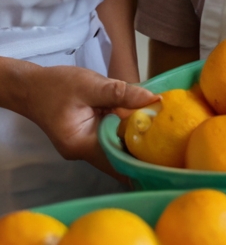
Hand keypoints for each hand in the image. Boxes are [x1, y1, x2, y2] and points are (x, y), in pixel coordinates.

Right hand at [18, 64, 159, 173]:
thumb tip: (154, 99)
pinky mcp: (93, 135)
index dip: (141, 159)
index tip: (165, 158)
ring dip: (139, 138)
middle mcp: (86, 151)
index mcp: (82, 144)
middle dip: (145, 149)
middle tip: (174, 144)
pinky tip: (150, 123)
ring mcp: (89, 145)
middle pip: (121, 155)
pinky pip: (115, 136)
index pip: (117, 159)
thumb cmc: (56, 86)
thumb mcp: (90, 84)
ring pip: (119, 146)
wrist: (32, 87)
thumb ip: (121, 92)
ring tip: (168, 133)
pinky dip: (129, 130)